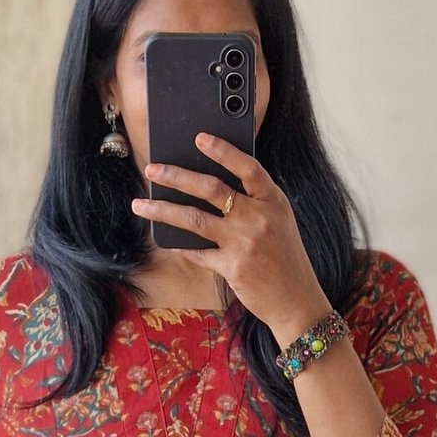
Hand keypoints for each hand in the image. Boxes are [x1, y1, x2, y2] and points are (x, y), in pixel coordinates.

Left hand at [129, 132, 331, 347]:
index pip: (247, 168)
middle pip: (211, 189)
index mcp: (273, 201)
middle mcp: (259, 218)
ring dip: (162, 210)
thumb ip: (254, 201)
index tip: (199, 137)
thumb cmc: (285, 257)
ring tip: (140, 204)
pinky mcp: (232, 267)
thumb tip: (209, 184)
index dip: (223, 151)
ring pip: (194, 219)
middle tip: (152, 169)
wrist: (296, 299)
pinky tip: (163, 238)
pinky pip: (197, 252)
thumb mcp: (279, 221)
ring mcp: (244, 243)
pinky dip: (179, 245)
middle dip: (176, 176)